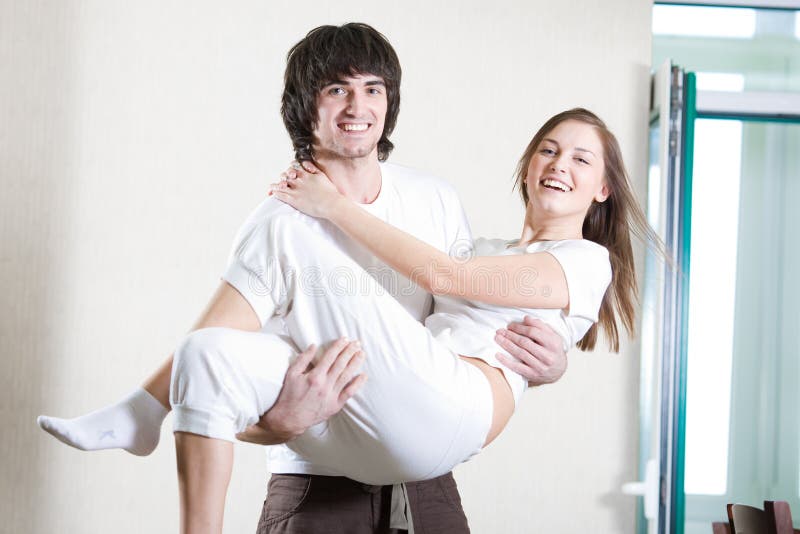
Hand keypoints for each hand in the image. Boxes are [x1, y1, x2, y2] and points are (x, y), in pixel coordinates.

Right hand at [235, 338, 366, 444]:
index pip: (330, 357)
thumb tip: (314, 346)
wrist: (289, 419)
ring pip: (347, 376)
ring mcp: (331, 396)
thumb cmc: (288, 396)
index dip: (339, 346)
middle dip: (350, 351)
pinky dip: (357, 384)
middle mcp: (325, 385)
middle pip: (341, 364)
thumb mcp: (291, 374)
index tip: (345, 339)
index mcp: (314, 376)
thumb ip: (303, 359)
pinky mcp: (335, 406)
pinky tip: (363, 376)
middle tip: (357, 343)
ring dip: (355, 363)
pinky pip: (349, 393)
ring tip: (361, 354)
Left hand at [270, 161, 342, 217]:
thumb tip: (304, 163)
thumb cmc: (330, 192)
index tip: (290, 173)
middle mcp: (299, 181)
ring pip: (280, 185)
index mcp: (305, 174)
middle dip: (283, 177)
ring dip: (276, 185)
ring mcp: (295, 190)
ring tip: (272, 187)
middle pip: (285, 175)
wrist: (331, 204)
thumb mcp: (322, 175)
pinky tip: (272, 193)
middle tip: (283, 181)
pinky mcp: (293, 200)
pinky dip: (275, 193)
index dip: (290, 170)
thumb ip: (312, 168)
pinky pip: (280, 195)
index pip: (293, 168)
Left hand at [494, 316, 566, 386]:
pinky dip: (507, 361)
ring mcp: (540, 366)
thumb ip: (540, 326)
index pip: (533, 332)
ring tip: (498, 338)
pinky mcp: (533, 375)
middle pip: (525, 342)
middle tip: (500, 331)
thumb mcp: (552, 336)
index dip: (520, 328)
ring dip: (507, 345)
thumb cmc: (552, 349)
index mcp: (553, 343)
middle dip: (510, 335)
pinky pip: (518, 368)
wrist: (559, 370)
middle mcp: (548, 355)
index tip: (510, 325)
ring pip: (520, 353)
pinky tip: (498, 355)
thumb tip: (526, 318)